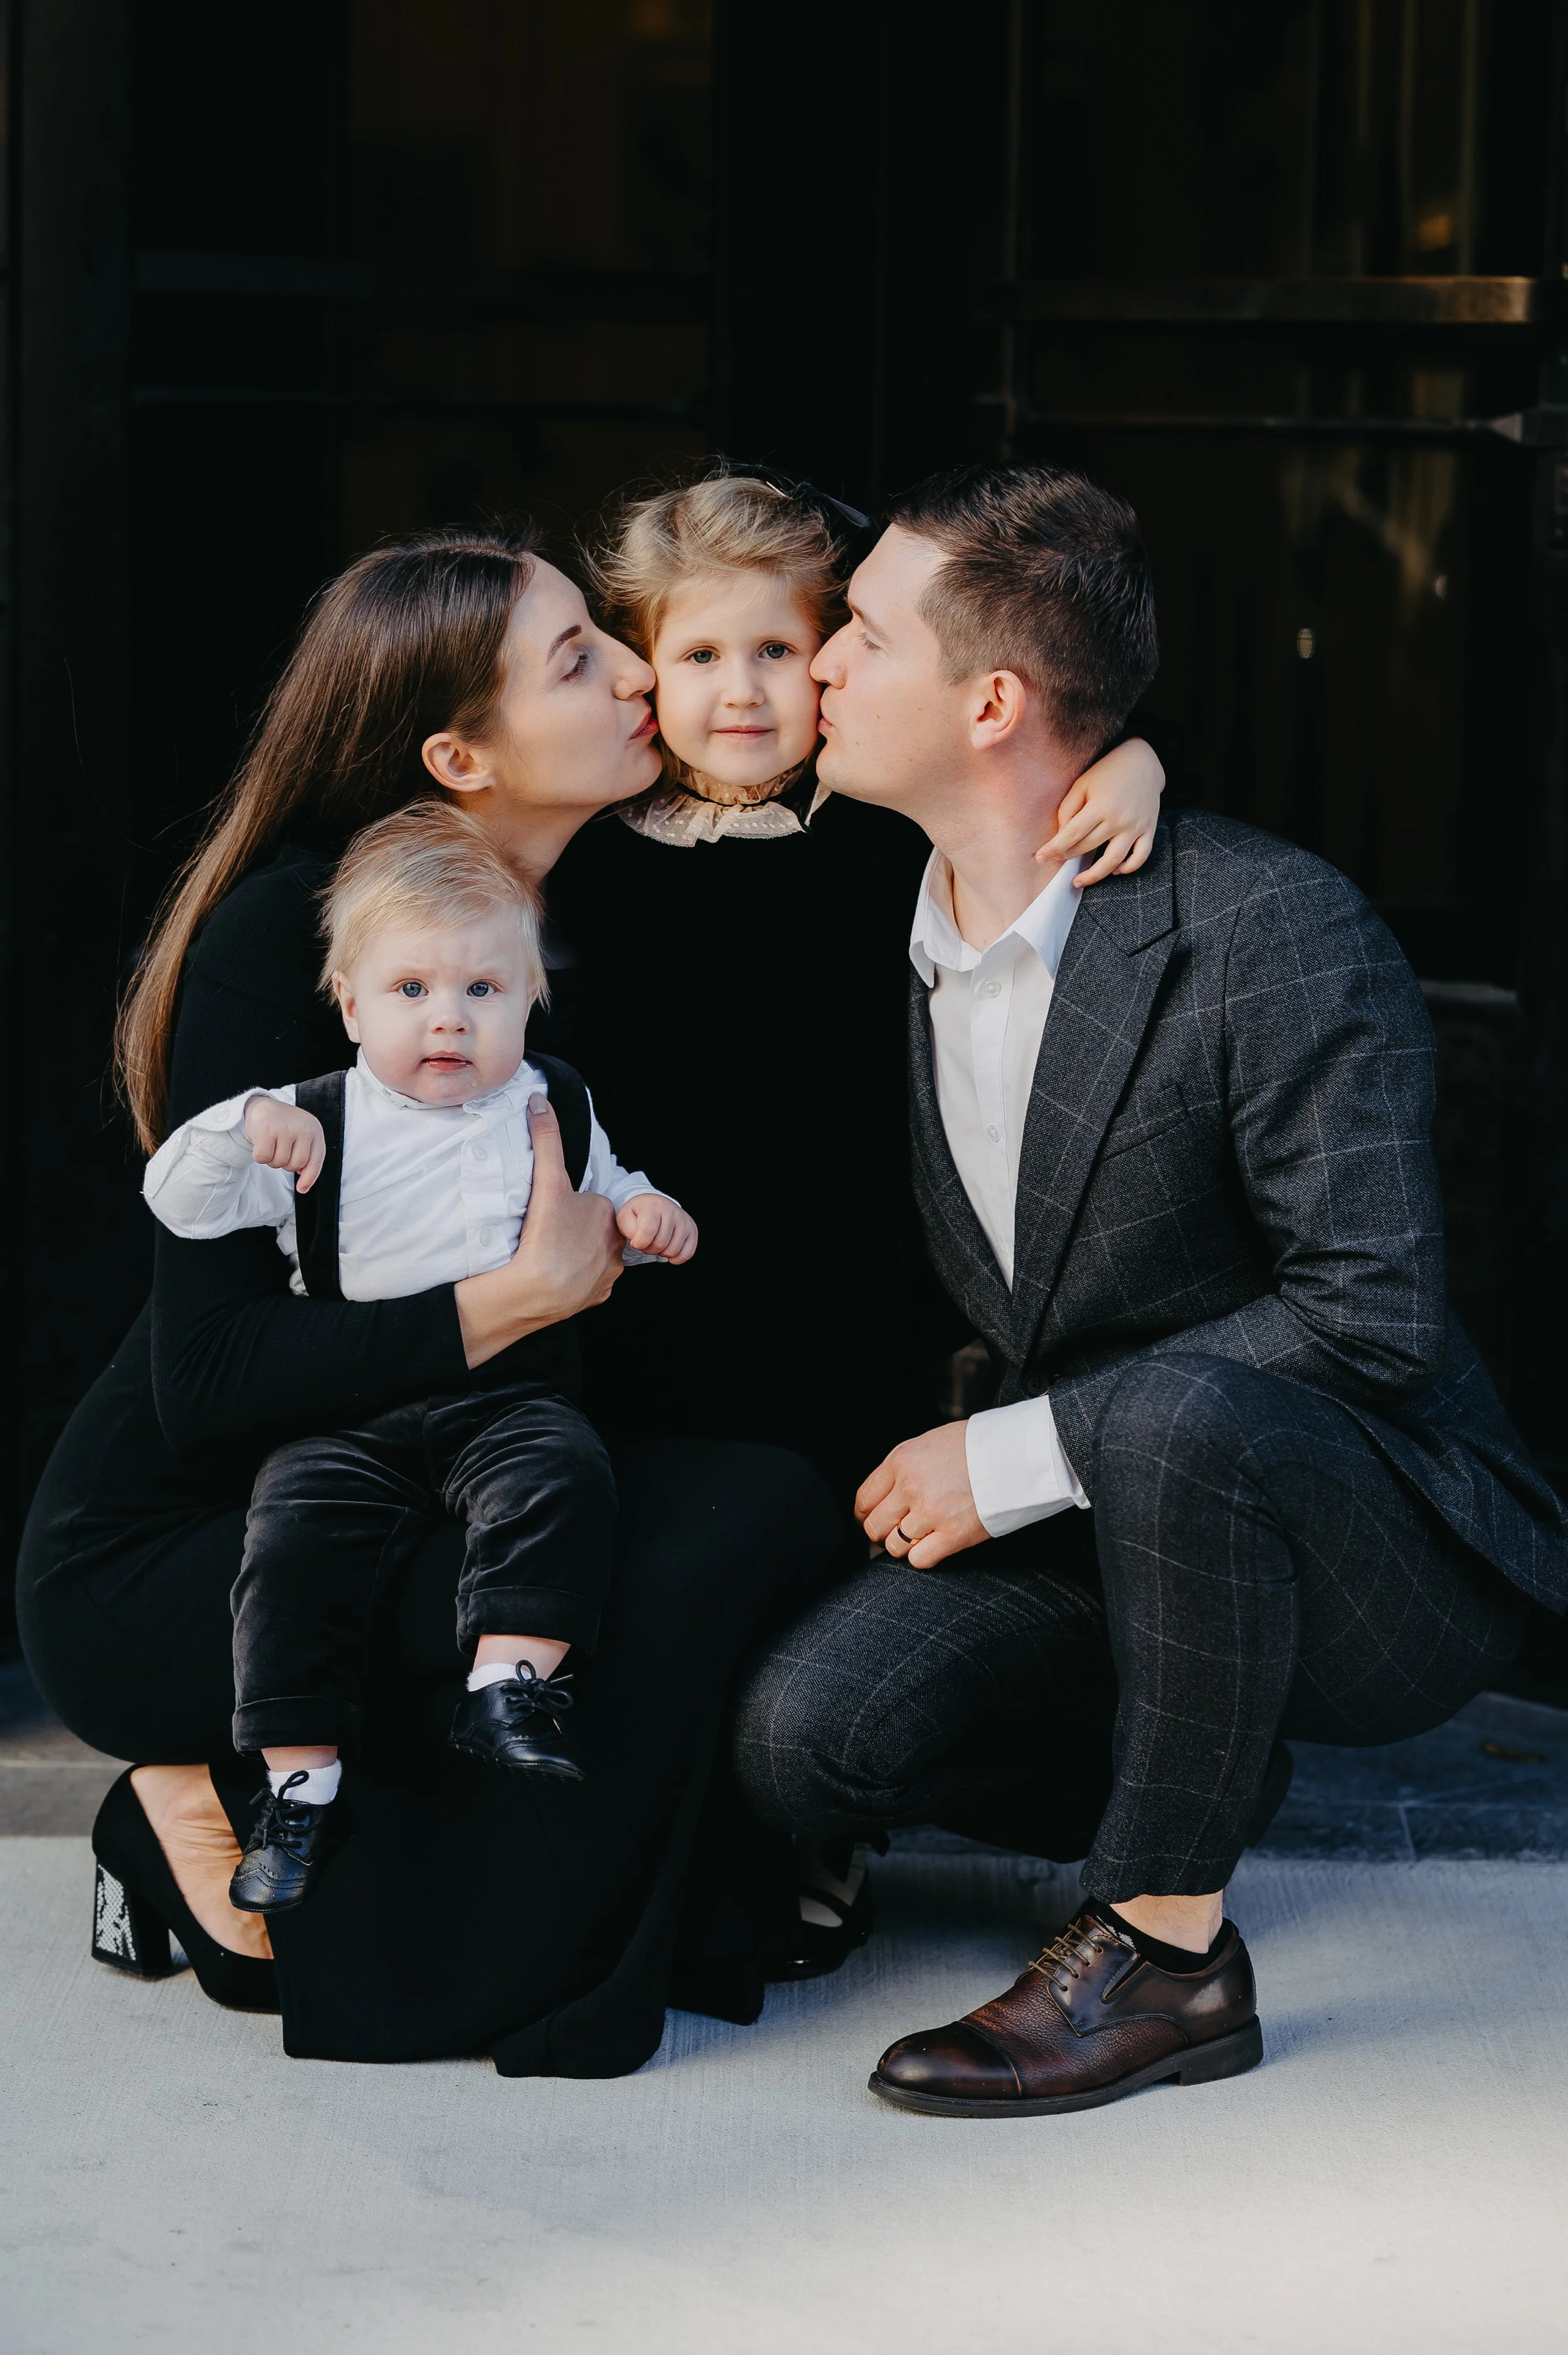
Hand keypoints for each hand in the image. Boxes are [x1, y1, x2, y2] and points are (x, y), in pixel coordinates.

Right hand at [244, 1096, 326, 1192]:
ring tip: (272, 1144)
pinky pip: (263, 1158)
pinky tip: (261, 1143)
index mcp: (314, 1130)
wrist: (264, 1107)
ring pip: (279, 1163)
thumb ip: (307, 1156)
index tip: (302, 1189)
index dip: (309, 1178)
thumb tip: (304, 1185)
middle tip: (280, 1149)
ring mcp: (284, 1129)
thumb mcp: (302, 1136)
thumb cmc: (285, 1127)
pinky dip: (260, 1156)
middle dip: (285, 1163)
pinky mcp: (266, 1130)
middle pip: (295, 1165)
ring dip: (272, 1159)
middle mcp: (302, 1128)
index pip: (316, 1160)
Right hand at [454, 1094, 626, 1367]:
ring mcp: (607, 1275)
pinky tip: (553, 1276)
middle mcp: (617, 1245)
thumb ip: (546, 1140)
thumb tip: (539, 1100)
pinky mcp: (595, 1298)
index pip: (591, 1203)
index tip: (551, 1212)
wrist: (535, 1291)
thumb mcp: (546, 1180)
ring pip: (592, 1258)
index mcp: (608, 1214)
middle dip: (575, 1230)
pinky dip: (572, 1280)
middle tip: (547, 1234)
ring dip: (575, 1255)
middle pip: (594, 1230)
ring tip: (548, 1255)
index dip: (570, 1205)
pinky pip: (586, 1284)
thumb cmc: (545, 1235)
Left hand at [616, 1193, 697, 1263]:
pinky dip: (675, 1257)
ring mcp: (684, 1220)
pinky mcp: (692, 1230)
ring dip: (661, 1253)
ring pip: (672, 1251)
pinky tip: (667, 1249)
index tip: (635, 1242)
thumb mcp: (624, 1217)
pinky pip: (686, 1254)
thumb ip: (628, 1229)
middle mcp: (671, 1211)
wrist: (654, 1205)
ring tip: (656, 1242)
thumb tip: (640, 1242)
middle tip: (645, 1242)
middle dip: (648, 1249)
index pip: (648, 1231)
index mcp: (653, 1206)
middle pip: (659, 1244)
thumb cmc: (637, 1214)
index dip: (639, 1243)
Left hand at [855, 1421, 987, 1569]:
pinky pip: (919, 1560)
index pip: (864, 1499)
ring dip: (904, 1546)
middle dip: (882, 1533)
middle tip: (895, 1531)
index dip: (865, 1515)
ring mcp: (931, 1513)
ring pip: (895, 1546)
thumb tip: (886, 1493)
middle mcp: (910, 1487)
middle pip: (875, 1527)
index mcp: (900, 1461)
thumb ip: (904, 1468)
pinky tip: (933, 1545)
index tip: (871, 1520)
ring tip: (919, 1537)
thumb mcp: (928, 1443)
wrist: (1015, 1453)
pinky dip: (922, 1557)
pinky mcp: (954, 1534)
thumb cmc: (975, 1445)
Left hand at [1036, 736, 1164, 887]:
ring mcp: (1136, 826)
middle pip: (1088, 847)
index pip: (1072, 834)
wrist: (1142, 761)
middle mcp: (1119, 819)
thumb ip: (1068, 809)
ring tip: (1078, 881)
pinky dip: (1128, 868)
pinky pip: (1140, 857)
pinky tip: (1114, 871)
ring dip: (1094, 875)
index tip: (1041, 857)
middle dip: (1068, 857)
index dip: (1054, 849)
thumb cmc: (1107, 772)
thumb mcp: (1082, 784)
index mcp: (1100, 805)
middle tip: (1056, 860)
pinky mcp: (1149, 829)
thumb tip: (1061, 836)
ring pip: (1113, 860)